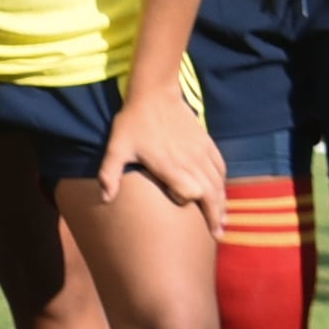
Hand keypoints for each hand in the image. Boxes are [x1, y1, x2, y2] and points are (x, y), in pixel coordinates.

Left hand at [97, 85, 224, 235]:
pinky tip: (222, 193)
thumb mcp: (116, 147)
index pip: (189, 193)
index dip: (186, 201)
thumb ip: (110, 173)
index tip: (178, 202)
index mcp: (170, 165)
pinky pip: (221, 167)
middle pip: (210, 194)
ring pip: (219, 183)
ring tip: (222, 221)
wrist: (154, 94)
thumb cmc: (133, 122)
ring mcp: (201, 152)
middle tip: (217, 234)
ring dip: (222, 203)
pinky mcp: (207, 144)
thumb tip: (105, 199)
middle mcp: (190, 161)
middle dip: (215, 215)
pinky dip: (223, 183)